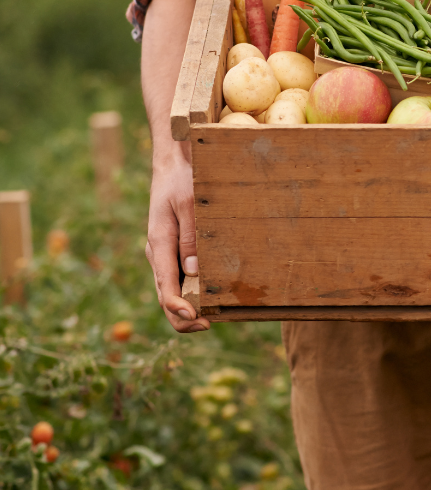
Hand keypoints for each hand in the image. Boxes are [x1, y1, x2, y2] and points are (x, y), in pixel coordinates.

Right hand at [145, 155, 210, 333]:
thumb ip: (191, 237)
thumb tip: (194, 272)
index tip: (197, 319)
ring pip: (171, 290)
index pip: (165, 287)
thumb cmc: (182, 180)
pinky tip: (209, 296)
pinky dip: (190, 293)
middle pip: (165, 297)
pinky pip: (178, 278)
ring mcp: (164, 254)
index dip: (179, 309)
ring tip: (214, 317)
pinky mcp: (172, 250)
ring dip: (188, 307)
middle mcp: (158, 254)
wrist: (173, 164)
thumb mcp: (189, 204)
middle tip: (209, 325)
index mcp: (159, 244)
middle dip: (184, 317)